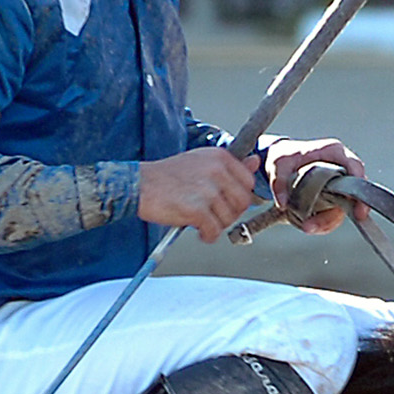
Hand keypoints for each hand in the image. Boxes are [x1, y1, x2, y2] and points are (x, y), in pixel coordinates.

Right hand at [138, 146, 259, 241]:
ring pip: (229, 219)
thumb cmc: (167, 176)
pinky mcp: (196, 209)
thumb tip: (255, 161)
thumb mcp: (201, 162)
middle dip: (230, 213)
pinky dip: (207, 236)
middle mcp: (216, 171)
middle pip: (242, 202)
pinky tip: (197, 230)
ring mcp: (207, 190)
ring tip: (201, 221)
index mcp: (219, 157)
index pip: (248, 182)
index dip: (238, 197)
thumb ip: (230, 164)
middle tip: (213, 215)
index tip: (226, 202)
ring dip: (216, 225)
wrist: (138, 185)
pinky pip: (214, 231)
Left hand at [263, 137, 364, 234]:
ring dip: (326, 222)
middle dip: (340, 213)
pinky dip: (322, 224)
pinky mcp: (333, 199)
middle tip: (323, 225)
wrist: (282, 163)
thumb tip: (283, 202)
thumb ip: (279, 180)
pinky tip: (308, 225)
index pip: (355, 167)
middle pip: (352, 193)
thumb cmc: (286, 156)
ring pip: (342, 208)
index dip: (359, 187)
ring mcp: (339, 186)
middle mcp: (341, 169)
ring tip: (306, 226)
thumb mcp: (278, 163)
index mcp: (333, 152)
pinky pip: (333, 215)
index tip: (358, 208)